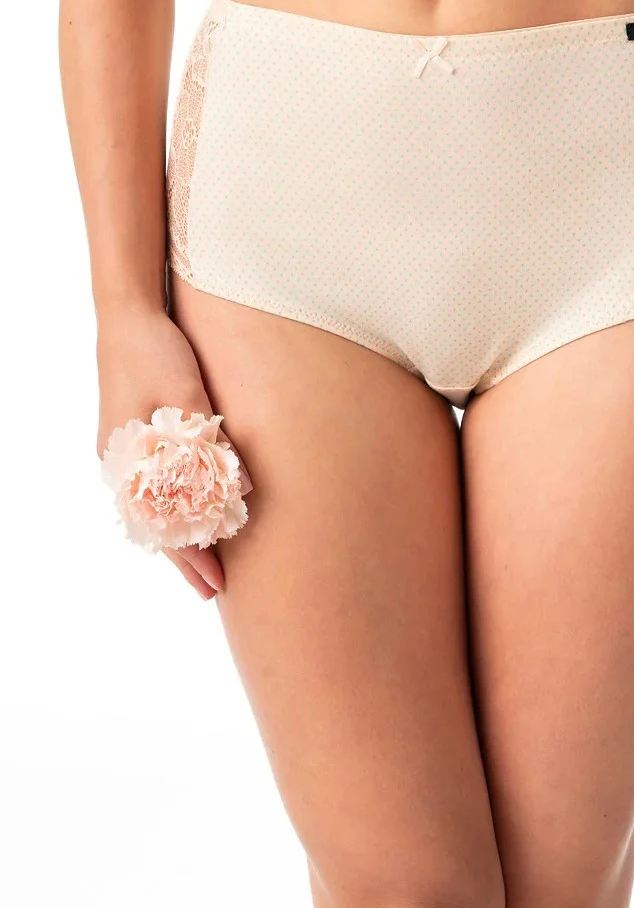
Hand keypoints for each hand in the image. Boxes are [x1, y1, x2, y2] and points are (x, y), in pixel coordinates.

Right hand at [96, 307, 225, 599]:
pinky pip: (152, 488)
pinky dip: (171, 508)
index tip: (215, 586)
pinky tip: (187, 517)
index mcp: (128, 460)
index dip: (191, 557)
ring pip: (152, 508)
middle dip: (185, 558)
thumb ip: (209, 443)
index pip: (162, 526)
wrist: (128, 314)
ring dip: (177, 536)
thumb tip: (238, 490)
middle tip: (213, 592)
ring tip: (203, 566)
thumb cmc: (157, 352)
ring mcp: (123, 452)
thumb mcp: (188, 397)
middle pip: (154, 525)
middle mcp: (120, 464)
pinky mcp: (132, 438)